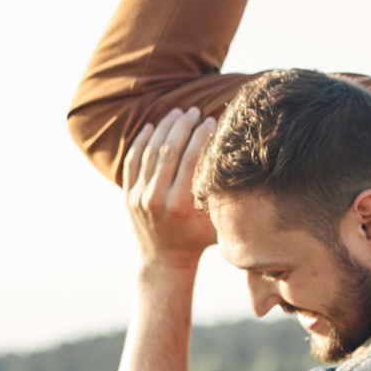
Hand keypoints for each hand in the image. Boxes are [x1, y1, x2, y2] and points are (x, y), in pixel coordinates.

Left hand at [120, 107, 218, 271]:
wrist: (164, 260)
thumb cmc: (198, 240)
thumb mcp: (215, 222)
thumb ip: (223, 197)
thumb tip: (242, 166)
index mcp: (180, 205)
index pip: (189, 159)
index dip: (200, 135)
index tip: (210, 120)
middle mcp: (156, 199)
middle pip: (169, 150)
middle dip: (182, 125)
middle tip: (193, 110)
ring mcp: (139, 196)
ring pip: (149, 152)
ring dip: (164, 128)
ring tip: (177, 112)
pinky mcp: (129, 195)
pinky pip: (132, 162)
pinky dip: (141, 142)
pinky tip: (151, 127)